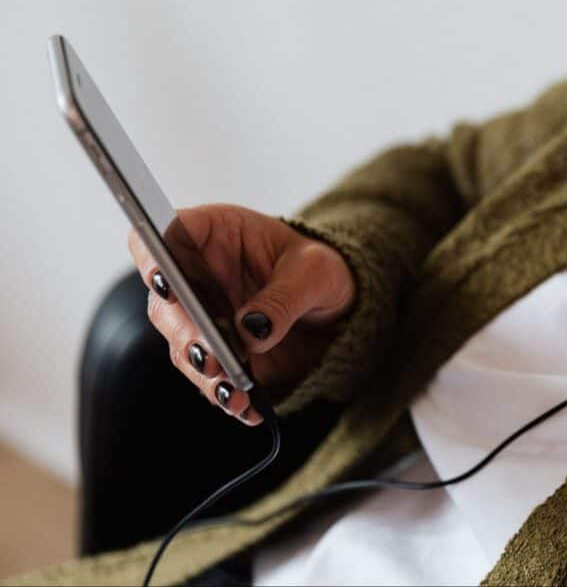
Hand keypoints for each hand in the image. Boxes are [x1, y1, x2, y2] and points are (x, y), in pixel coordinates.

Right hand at [127, 204, 354, 424]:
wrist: (336, 307)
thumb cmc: (319, 270)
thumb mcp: (316, 273)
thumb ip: (283, 297)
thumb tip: (251, 330)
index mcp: (213, 235)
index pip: (165, 235)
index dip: (153, 256)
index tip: (164, 281)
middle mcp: (196, 278)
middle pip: (165, 301)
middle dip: (184, 331)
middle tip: (210, 355)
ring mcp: (202, 319)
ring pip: (183, 347)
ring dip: (204, 372)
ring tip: (234, 392)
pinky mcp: (217, 356)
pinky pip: (210, 380)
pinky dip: (227, 396)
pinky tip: (249, 408)